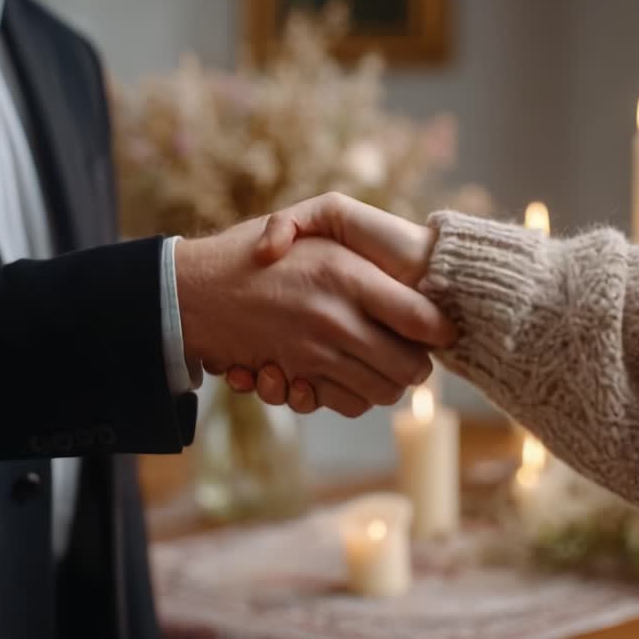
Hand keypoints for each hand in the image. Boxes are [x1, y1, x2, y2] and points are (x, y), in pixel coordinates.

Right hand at [175, 211, 454, 416]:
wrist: (193, 291)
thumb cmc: (261, 253)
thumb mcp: (318, 233)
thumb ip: (367, 262)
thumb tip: (419, 297)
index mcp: (346, 275)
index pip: (421, 318)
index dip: (441, 329)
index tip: (444, 328)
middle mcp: (334, 319)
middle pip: (410, 367)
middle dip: (419, 363)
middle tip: (414, 350)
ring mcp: (315, 354)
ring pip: (383, 390)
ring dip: (389, 382)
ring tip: (382, 361)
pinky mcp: (297, 379)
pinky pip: (349, 404)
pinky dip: (354, 396)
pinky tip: (347, 374)